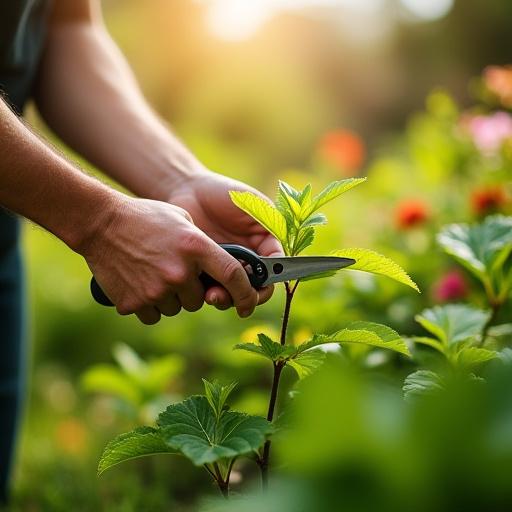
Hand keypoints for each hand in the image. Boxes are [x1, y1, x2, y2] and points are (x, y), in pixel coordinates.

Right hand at [81, 195, 262, 323]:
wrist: (100, 224)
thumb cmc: (145, 217)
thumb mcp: (182, 220)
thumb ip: (203, 246)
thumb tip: (217, 270)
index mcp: (196, 247)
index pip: (233, 276)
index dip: (246, 294)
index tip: (248, 304)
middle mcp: (179, 272)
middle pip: (200, 299)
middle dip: (192, 290)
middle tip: (174, 271)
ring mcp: (156, 290)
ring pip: (176, 308)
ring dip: (170, 297)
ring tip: (153, 273)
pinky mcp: (134, 303)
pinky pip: (154, 315)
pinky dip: (149, 304)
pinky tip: (139, 283)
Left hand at [168, 169, 283, 309]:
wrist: (186, 188)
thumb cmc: (223, 192)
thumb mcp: (253, 205)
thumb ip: (268, 228)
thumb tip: (278, 261)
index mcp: (263, 245)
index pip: (272, 273)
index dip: (267, 286)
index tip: (258, 290)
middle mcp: (245, 259)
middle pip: (251, 289)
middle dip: (244, 297)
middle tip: (233, 296)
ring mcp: (223, 266)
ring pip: (230, 293)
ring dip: (225, 299)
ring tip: (212, 295)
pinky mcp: (202, 269)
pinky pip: (208, 288)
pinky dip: (205, 292)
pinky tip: (198, 287)